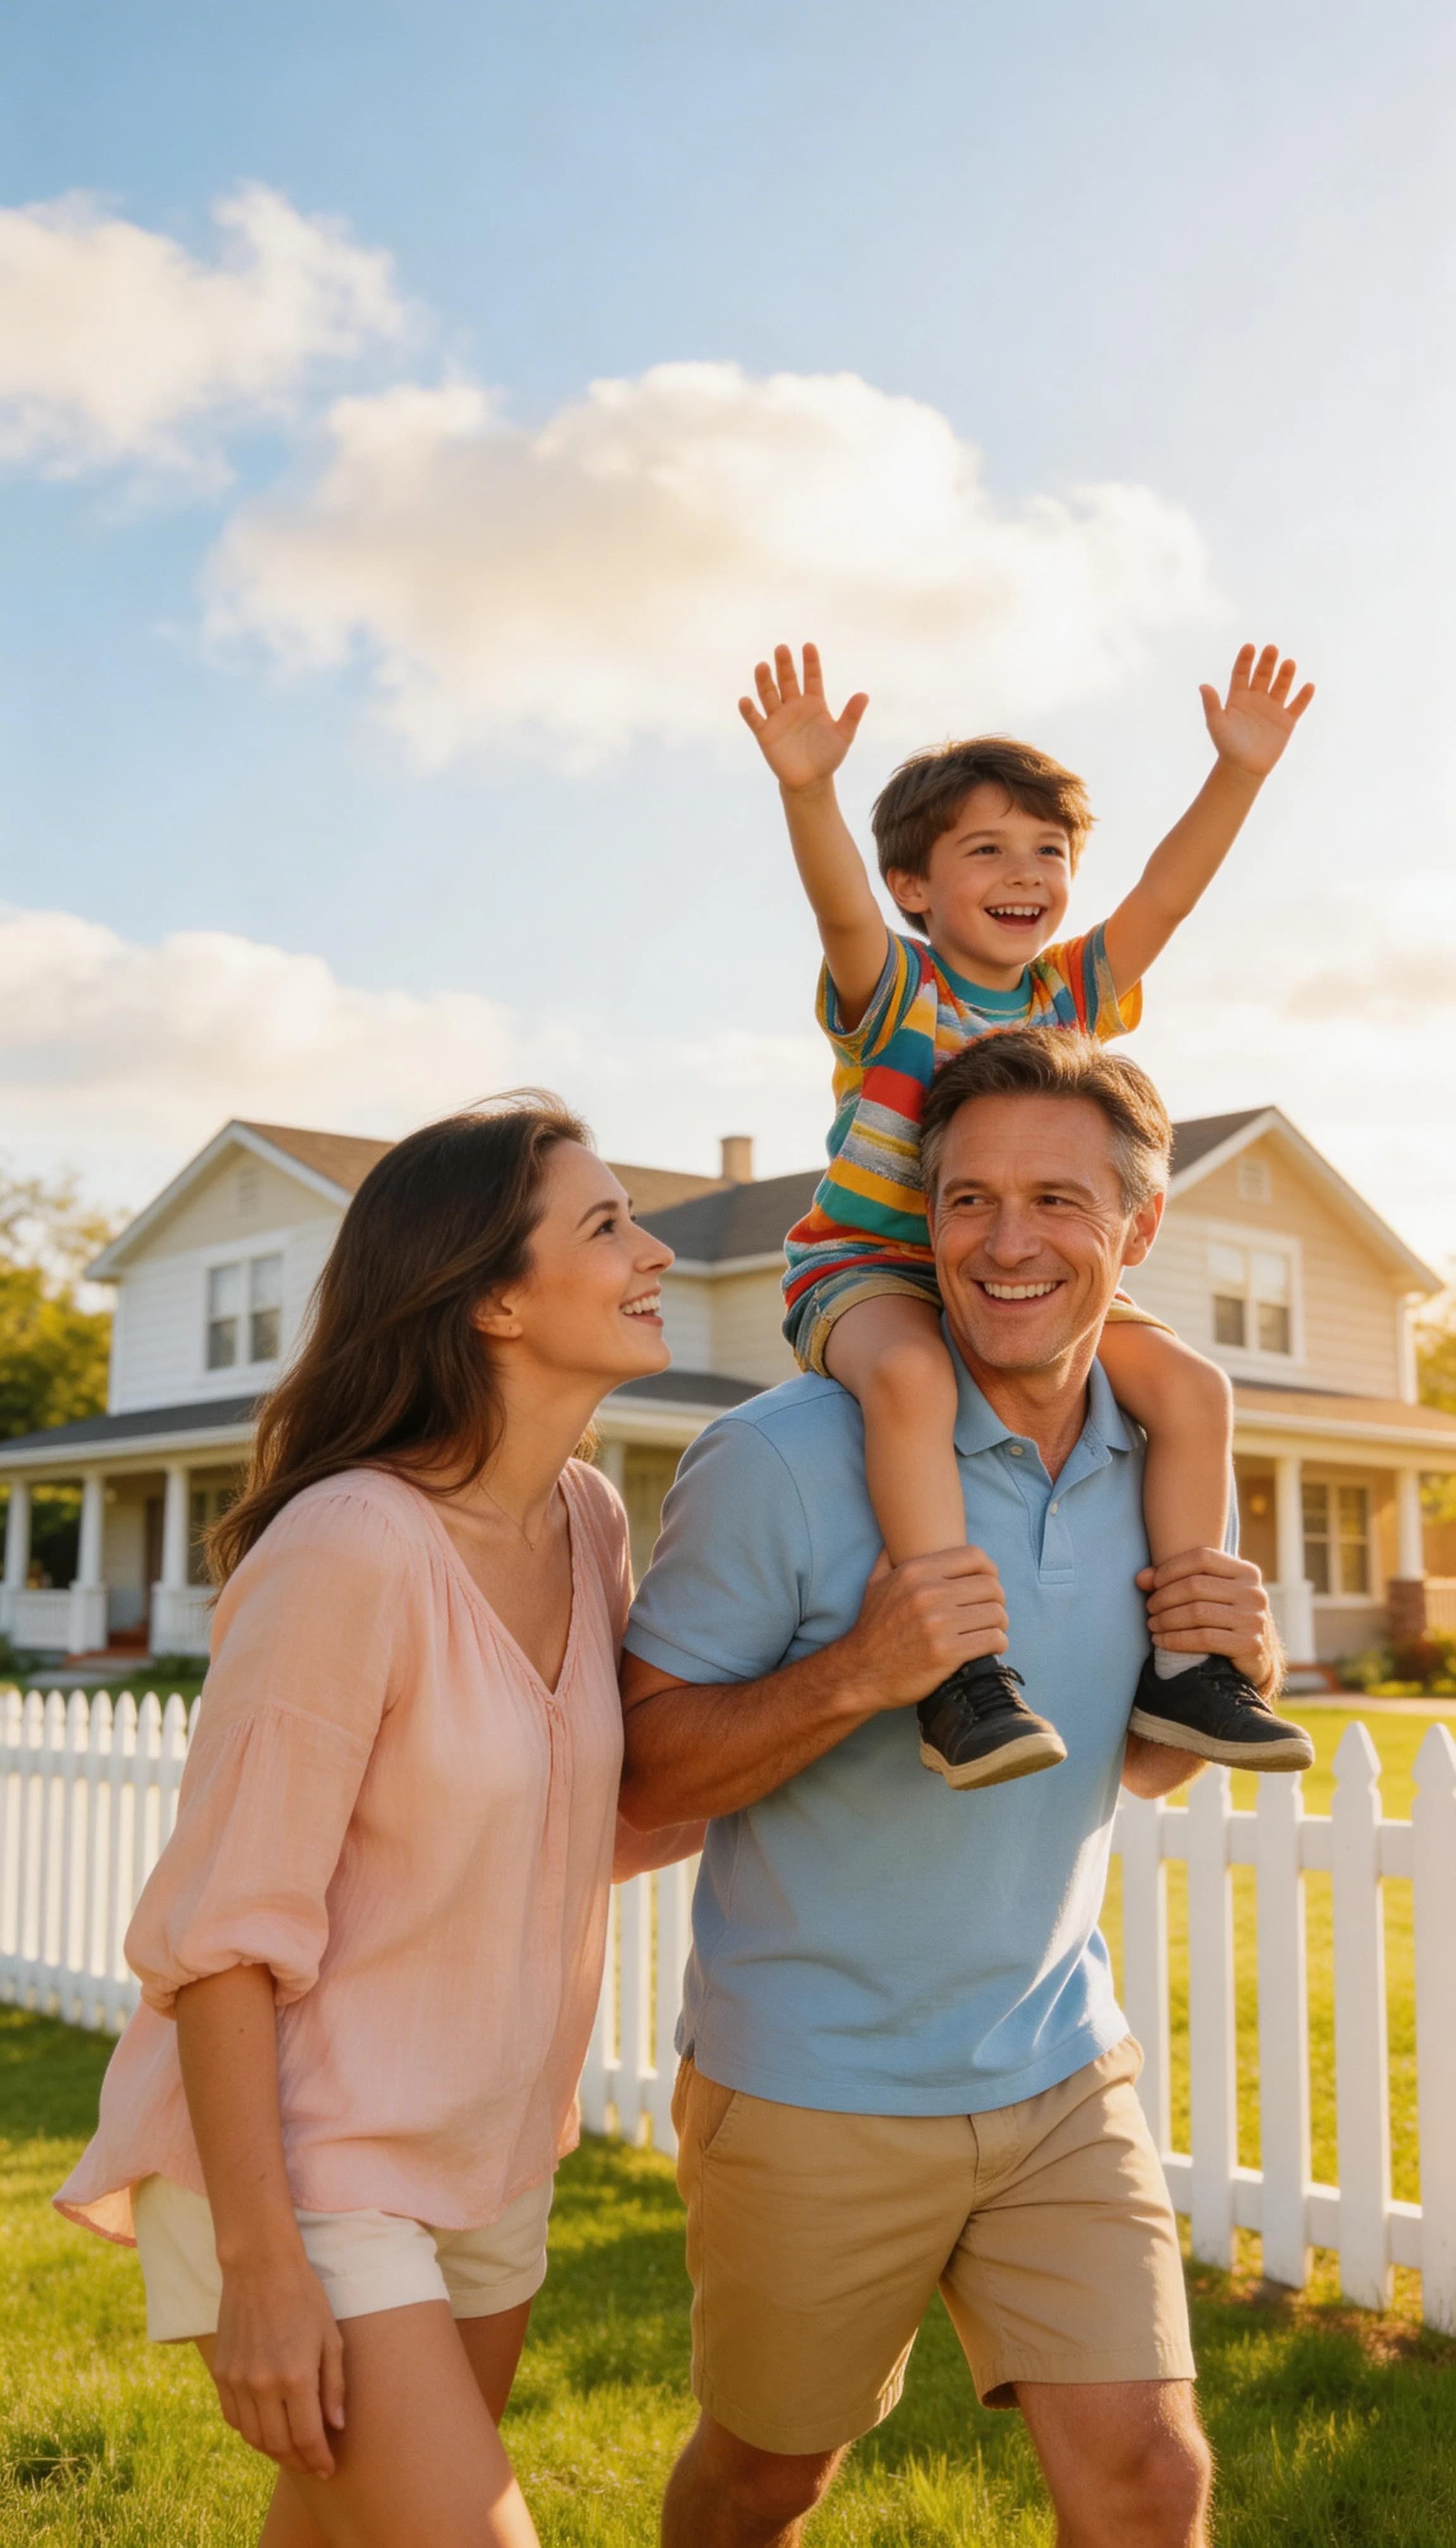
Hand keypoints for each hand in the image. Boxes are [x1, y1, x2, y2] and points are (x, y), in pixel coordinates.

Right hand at [211, 2249, 345, 2479]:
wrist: (259, 2267)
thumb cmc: (304, 2297)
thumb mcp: (331, 2338)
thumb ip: (334, 2386)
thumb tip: (336, 2426)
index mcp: (295, 2376)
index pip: (307, 2437)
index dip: (319, 2460)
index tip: (328, 2469)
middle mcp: (263, 2384)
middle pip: (279, 2445)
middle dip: (299, 2462)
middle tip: (312, 2465)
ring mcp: (237, 2381)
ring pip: (253, 2437)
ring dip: (274, 2452)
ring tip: (292, 2452)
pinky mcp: (221, 2373)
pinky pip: (233, 2418)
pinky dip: (250, 2432)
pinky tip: (266, 2429)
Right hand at [739, 642, 867, 792]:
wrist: (810, 781)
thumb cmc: (828, 756)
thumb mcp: (843, 735)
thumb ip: (851, 715)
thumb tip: (864, 695)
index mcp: (813, 703)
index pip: (812, 678)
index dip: (810, 663)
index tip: (808, 646)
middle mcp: (794, 706)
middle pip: (787, 681)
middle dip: (784, 665)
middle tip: (782, 648)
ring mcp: (778, 718)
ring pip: (769, 695)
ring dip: (765, 681)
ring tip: (762, 666)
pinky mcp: (765, 733)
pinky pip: (755, 719)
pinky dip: (749, 711)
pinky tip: (745, 700)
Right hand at [843, 1545, 1008, 1712]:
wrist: (860, 1672)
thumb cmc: (872, 1628)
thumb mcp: (874, 1584)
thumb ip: (888, 1557)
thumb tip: (896, 1538)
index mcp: (915, 1572)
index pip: (974, 1556)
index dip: (989, 1569)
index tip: (988, 1583)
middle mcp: (928, 1594)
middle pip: (990, 1587)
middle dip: (997, 1600)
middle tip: (991, 1613)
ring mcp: (938, 1624)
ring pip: (995, 1614)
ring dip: (999, 1624)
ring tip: (990, 1630)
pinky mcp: (947, 1653)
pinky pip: (992, 1640)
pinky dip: (997, 1644)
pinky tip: (989, 1647)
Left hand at [1135, 1546, 1281, 1696]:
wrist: (1257, 1661)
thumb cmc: (1225, 1622)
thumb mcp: (1210, 1596)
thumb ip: (1177, 1580)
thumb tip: (1140, 1578)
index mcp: (1246, 1572)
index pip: (1202, 1557)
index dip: (1171, 1568)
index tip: (1152, 1584)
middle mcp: (1254, 1593)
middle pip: (1196, 1585)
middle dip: (1164, 1597)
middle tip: (1149, 1608)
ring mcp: (1254, 1619)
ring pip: (1197, 1613)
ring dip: (1166, 1620)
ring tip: (1152, 1625)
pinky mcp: (1250, 1645)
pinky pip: (1203, 1639)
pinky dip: (1176, 1640)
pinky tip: (1161, 1641)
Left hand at [1200, 642, 1313, 777]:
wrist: (1243, 768)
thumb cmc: (1227, 746)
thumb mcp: (1217, 724)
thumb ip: (1211, 705)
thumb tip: (1203, 686)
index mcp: (1238, 697)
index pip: (1241, 673)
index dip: (1245, 660)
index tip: (1249, 647)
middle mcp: (1256, 699)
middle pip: (1263, 675)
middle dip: (1267, 662)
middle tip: (1271, 649)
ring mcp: (1272, 708)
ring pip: (1281, 686)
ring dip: (1285, 675)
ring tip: (1289, 663)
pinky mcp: (1286, 721)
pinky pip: (1297, 706)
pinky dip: (1303, 697)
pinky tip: (1308, 686)